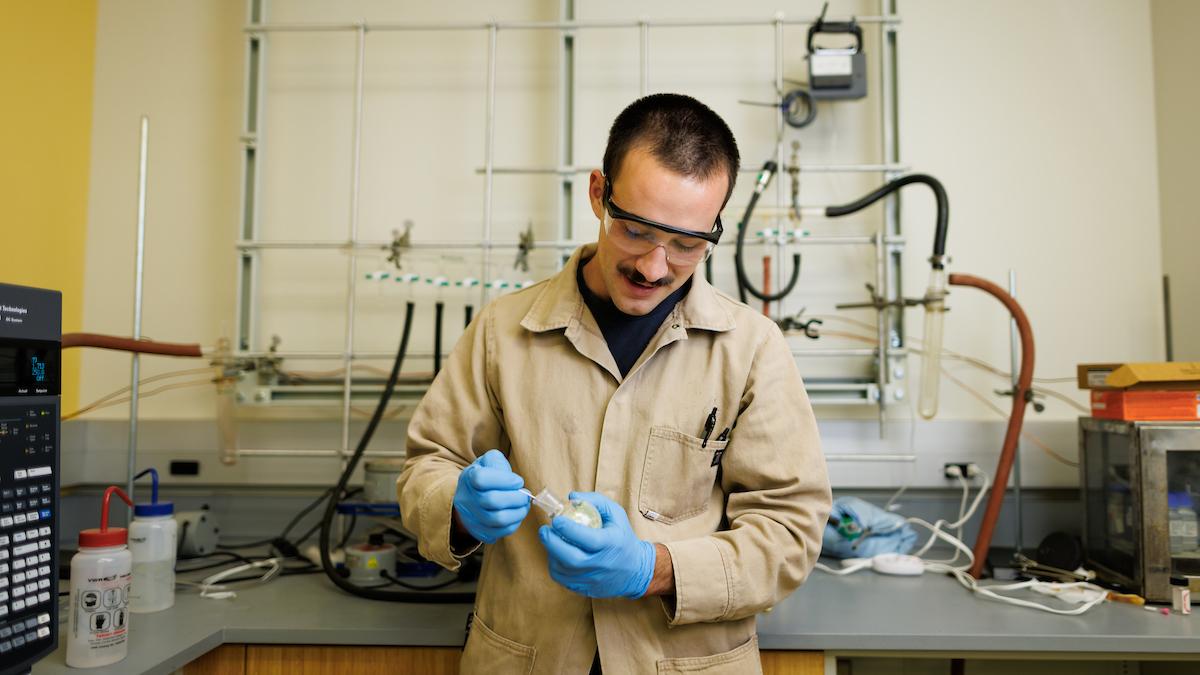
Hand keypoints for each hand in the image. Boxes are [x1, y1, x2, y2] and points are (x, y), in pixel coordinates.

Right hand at [452, 450, 530, 543]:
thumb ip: (498, 462)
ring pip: (498, 519)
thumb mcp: (488, 461)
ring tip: (524, 505)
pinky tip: (517, 514)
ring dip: (518, 512)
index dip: (505, 480)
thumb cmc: (485, 476)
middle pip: (492, 501)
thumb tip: (514, 482)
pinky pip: (499, 532)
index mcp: (468, 477)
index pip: (481, 479)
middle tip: (525, 495)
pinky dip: (513, 524)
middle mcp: (466, 498)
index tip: (518, 481)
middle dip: (516, 498)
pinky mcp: (478, 531)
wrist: (470, 497)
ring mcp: (470, 517)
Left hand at [537, 492, 655, 598]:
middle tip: (544, 530)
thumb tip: (572, 497)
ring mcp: (592, 579)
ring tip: (551, 540)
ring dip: (551, 552)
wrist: (634, 571)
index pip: (589, 539)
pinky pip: (562, 578)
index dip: (569, 529)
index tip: (556, 519)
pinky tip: (557, 553)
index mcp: (611, 544)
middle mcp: (602, 564)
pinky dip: (554, 564)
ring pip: (563, 569)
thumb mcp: (616, 514)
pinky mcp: (584, 589)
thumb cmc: (622, 538)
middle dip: (552, 543)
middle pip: (571, 558)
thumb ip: (595, 501)